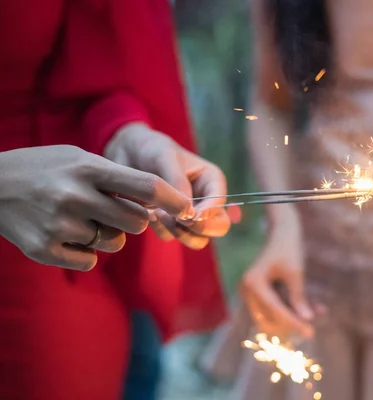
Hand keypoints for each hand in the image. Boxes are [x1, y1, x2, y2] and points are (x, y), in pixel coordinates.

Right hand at [0, 145, 193, 270]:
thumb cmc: (45, 168)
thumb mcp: (80, 158)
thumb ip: (118, 177)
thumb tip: (160, 200)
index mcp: (88, 169)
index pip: (146, 186)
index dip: (174, 199)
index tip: (189, 209)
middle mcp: (75, 197)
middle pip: (136, 222)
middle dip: (134, 220)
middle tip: (115, 211)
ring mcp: (59, 225)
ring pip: (114, 243)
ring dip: (108, 235)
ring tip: (82, 218)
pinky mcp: (44, 250)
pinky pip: (90, 260)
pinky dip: (85, 251)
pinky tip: (65, 233)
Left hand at [105, 123, 230, 248]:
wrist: (127, 153)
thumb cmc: (151, 149)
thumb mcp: (164, 156)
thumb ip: (177, 181)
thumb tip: (188, 211)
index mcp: (211, 181)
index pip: (220, 202)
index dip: (209, 212)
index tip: (192, 216)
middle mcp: (205, 200)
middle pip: (219, 227)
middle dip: (201, 229)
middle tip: (179, 221)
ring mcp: (188, 214)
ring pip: (198, 239)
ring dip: (180, 233)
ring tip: (159, 214)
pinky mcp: (170, 223)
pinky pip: (171, 237)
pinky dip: (161, 230)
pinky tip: (150, 215)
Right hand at [239, 217, 313, 337]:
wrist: (283, 228)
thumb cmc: (289, 246)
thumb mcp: (295, 272)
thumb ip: (299, 297)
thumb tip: (307, 320)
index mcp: (253, 283)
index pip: (275, 309)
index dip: (294, 322)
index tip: (311, 332)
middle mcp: (249, 289)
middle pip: (271, 316)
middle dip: (292, 321)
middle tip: (311, 328)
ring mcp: (254, 290)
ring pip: (276, 311)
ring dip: (296, 312)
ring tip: (319, 311)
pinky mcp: (262, 289)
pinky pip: (278, 302)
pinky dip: (294, 304)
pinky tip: (315, 306)